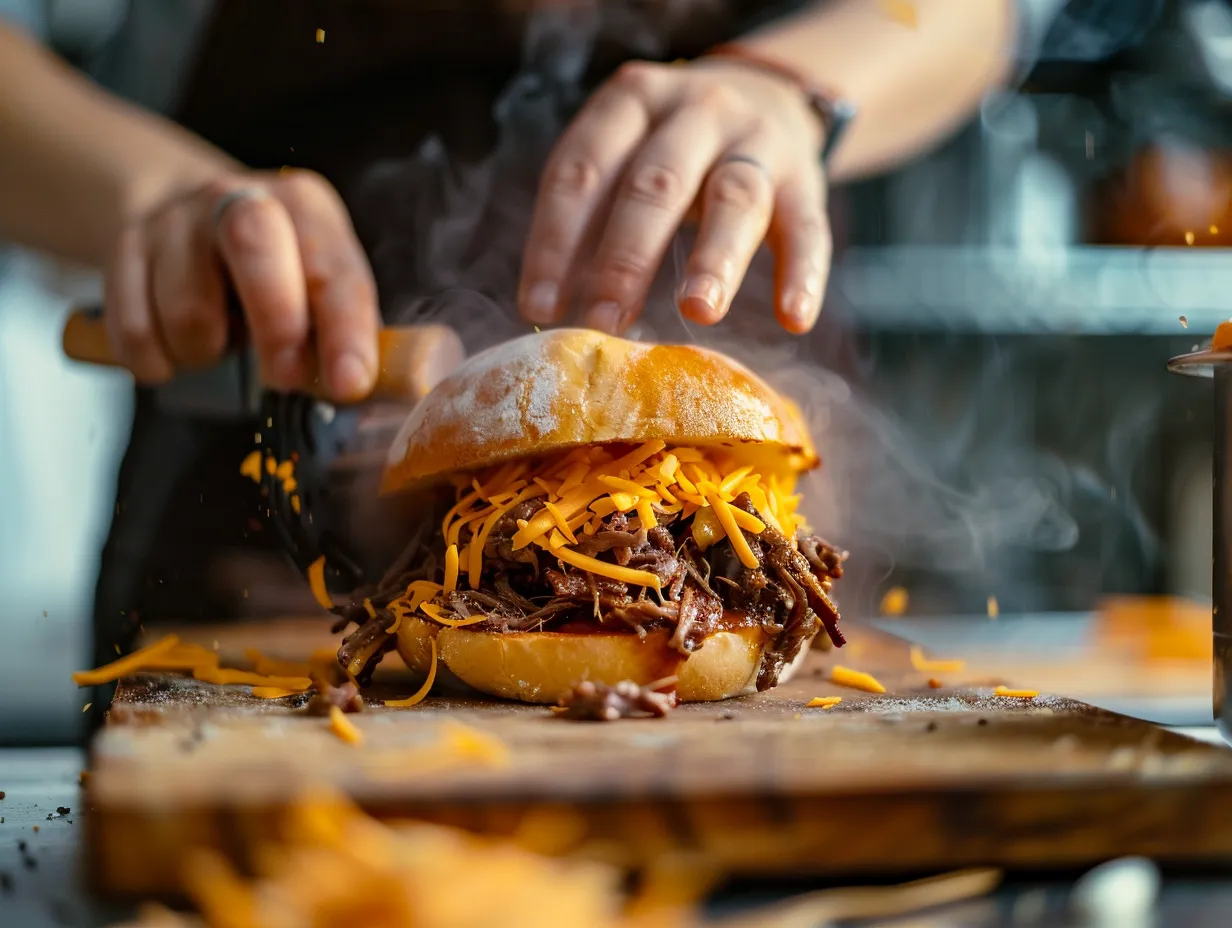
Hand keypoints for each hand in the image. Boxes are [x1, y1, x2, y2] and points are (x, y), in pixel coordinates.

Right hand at [103, 169, 381, 402]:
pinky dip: (158, 360)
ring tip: (221, 344)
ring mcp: (175, 219)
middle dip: (275, 325)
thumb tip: (368, 388)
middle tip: (281, 377)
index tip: (348, 382)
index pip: (333, 269)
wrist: (181, 214)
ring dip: (207, 352)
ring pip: (187, 308)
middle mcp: (240, 198)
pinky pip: (135, 330)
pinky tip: (176, 348)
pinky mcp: (124, 246)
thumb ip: (341, 328)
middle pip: (254, 246)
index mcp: (306, 208)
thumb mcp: (316, 282)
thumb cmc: (272, 268)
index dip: (345, 331)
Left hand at [518, 58, 829, 335]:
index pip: (582, 170)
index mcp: (632, 101)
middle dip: (624, 258)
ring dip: (715, 259)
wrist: (769, 94)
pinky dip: (802, 274)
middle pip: (655, 184)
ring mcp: (756, 141)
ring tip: (697, 312)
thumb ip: (593, 215)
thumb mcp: (626, 154)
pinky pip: (807, 227)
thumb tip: (555, 304)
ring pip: (735, 199)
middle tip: (602, 322)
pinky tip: (794, 319)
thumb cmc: (672, 147)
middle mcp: (696, 112)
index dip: (555, 241)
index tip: (538, 307)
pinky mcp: (805, 179)